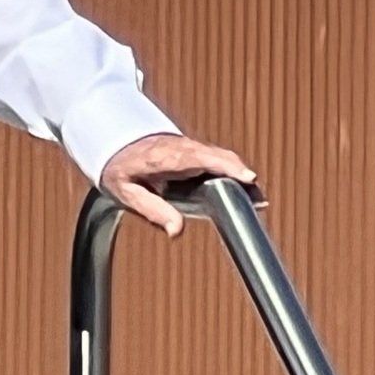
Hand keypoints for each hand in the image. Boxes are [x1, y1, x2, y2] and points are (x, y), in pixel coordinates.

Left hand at [100, 133, 256, 237]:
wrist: (115, 143)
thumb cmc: (120, 170)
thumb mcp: (126, 194)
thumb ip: (152, 211)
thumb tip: (177, 231)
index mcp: (163, 157)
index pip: (197, 158)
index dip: (224, 165)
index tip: (246, 177)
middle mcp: (180, 147)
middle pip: (216, 156)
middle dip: (239, 173)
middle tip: (259, 200)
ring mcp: (189, 147)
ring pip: (220, 156)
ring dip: (239, 174)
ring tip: (258, 200)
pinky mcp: (195, 152)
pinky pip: (217, 159)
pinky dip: (233, 171)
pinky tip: (247, 189)